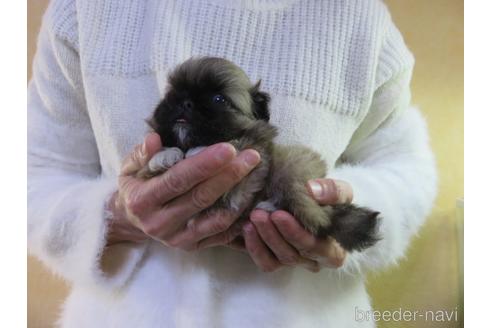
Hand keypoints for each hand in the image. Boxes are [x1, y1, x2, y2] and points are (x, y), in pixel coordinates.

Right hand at [106, 133, 260, 249]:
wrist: (131, 221)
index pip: (178, 180)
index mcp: (142, 201)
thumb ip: (142, 153)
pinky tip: (253, 198)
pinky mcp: (192, 247)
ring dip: (240, 196)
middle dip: (230, 175)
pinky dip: (240, 217)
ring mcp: (177, 239)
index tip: (229, 149)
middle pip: (202, 198)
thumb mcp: (130, 167)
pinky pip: (222, 234)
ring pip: (216, 219)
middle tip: (252, 156)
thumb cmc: (136, 186)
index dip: (204, 165)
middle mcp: (159, 224)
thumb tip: (155, 139)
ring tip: (256, 174)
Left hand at [243, 179, 352, 271]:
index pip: (314, 248)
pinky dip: (254, 248)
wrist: (314, 200)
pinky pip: (265, 262)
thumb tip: (312, 191)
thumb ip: (333, 190)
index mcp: (333, 251)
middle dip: (274, 234)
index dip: (295, 233)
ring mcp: (294, 261)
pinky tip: (247, 229)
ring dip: (263, 239)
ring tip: (252, 218)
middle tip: (258, 213)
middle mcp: (313, 260)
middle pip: (292, 255)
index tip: (279, 214)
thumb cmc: (331, 199)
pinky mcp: (277, 260)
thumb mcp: (340, 192)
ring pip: (277, 260)